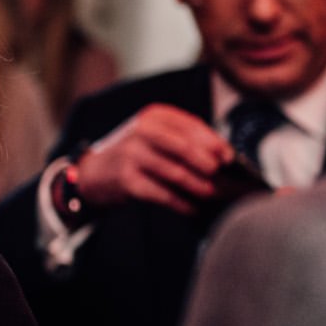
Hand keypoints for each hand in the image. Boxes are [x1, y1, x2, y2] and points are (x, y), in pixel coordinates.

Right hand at [70, 103, 233, 215]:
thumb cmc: (136, 154)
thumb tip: (222, 157)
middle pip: (183, 148)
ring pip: (175, 173)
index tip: (228, 157)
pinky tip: (193, 208)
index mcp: (154, 116)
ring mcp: (132, 156)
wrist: (96, 172)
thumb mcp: (156, 136)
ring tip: (212, 194)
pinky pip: (163, 194)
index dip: (213, 142)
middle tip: (222, 176)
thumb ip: (185, 140)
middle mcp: (141, 132)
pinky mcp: (127, 181)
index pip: (190, 126)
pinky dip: (181, 204)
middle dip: (207, 164)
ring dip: (198, 187)